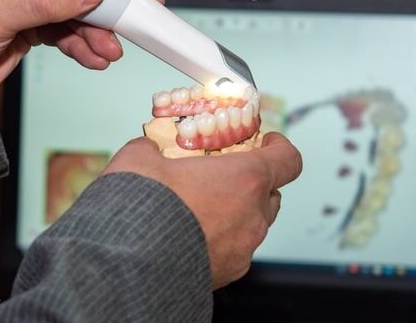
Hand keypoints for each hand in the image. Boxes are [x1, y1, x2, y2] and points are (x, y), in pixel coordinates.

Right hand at [102, 132, 302, 288]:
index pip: (288, 159)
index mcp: (245, 178)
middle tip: (222, 177)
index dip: (279, 147)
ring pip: (252, 225)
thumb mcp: (139, 157)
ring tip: (199, 211)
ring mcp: (243, 248)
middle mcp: (253, 215)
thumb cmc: (142, 205)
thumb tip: (148, 149)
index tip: (266, 142)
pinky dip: (219, 241)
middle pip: (271, 194)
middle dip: (252, 183)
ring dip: (234, 214)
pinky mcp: (228, 273)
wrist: (127, 260)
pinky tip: (188, 237)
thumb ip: (153, 148)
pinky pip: (233, 251)